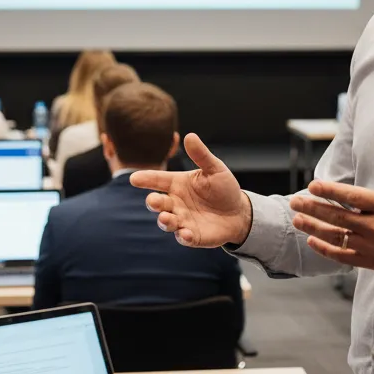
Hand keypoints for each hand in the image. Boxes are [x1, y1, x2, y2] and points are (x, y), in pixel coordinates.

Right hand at [130, 133, 252, 247]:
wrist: (239, 212)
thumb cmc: (223, 188)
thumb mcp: (214, 169)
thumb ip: (200, 155)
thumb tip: (190, 136)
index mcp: (177, 184)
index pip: (157, 180)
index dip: (145, 179)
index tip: (134, 178)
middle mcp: (176, 203)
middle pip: (158, 203)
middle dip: (154, 203)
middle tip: (154, 201)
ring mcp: (182, 220)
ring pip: (167, 222)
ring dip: (165, 221)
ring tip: (166, 219)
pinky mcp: (192, 236)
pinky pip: (184, 237)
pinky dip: (182, 236)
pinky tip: (185, 233)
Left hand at [289, 139, 373, 280]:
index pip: (352, 197)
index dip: (330, 191)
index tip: (312, 185)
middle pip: (339, 217)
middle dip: (314, 208)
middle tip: (294, 201)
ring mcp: (373, 246)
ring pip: (337, 237)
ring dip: (314, 228)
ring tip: (296, 219)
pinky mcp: (371, 261)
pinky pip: (343, 256)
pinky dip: (326, 250)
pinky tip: (312, 240)